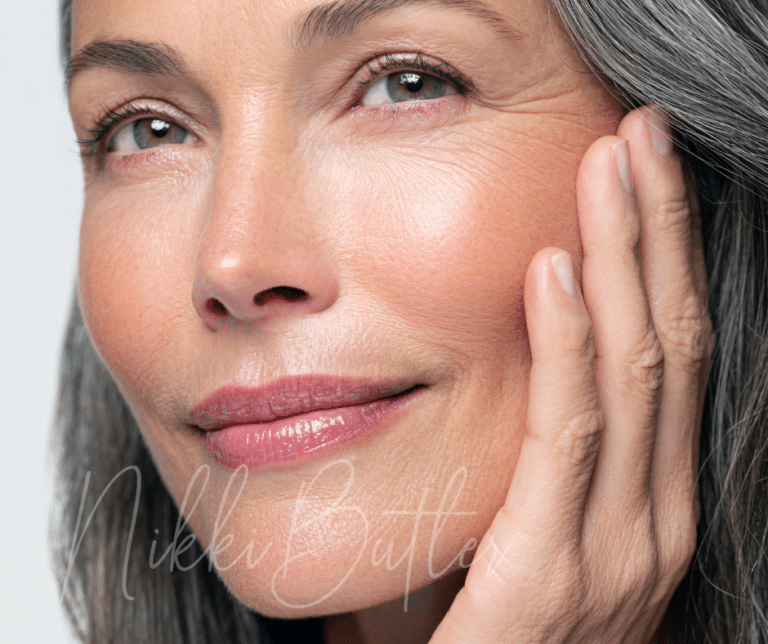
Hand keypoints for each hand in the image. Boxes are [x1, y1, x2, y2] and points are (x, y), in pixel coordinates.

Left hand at [430, 106, 713, 643]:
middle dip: (658, 232)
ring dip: (623, 259)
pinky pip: (570, 434)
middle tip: (640, 137)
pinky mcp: (555, 570)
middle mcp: (655, 514)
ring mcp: (620, 546)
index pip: (671, 356)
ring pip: (635, 373)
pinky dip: (566, 346)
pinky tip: (553, 271)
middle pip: (668, 343)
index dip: (664, 259)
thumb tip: (522, 361)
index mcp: (650, 500)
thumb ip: (543, 460)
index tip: (643, 176)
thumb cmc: (496, 627)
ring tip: (610, 167)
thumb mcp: (531, 528)